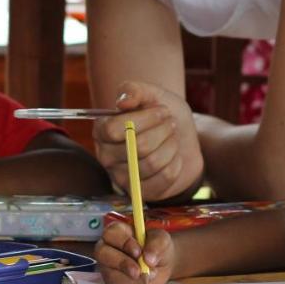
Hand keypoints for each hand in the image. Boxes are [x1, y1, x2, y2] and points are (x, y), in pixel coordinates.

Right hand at [93, 80, 203, 201]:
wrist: (182, 138)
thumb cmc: (162, 115)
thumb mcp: (151, 94)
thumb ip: (134, 90)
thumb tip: (122, 102)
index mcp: (102, 130)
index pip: (113, 129)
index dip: (143, 119)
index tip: (162, 110)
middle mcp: (106, 156)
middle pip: (137, 146)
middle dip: (163, 131)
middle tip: (171, 124)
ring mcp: (123, 178)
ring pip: (153, 162)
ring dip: (171, 145)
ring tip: (172, 138)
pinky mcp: (142, 193)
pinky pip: (165, 177)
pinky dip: (177, 162)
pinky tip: (174, 156)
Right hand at [94, 221, 174, 283]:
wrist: (161, 265)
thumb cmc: (158, 247)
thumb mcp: (162, 240)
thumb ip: (156, 245)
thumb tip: (148, 258)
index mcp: (117, 231)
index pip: (111, 234)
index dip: (123, 243)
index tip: (138, 252)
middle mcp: (108, 247)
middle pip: (102, 253)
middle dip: (121, 263)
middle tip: (138, 271)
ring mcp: (108, 265)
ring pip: (109, 273)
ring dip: (129, 277)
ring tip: (147, 275)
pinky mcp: (112, 280)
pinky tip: (141, 280)